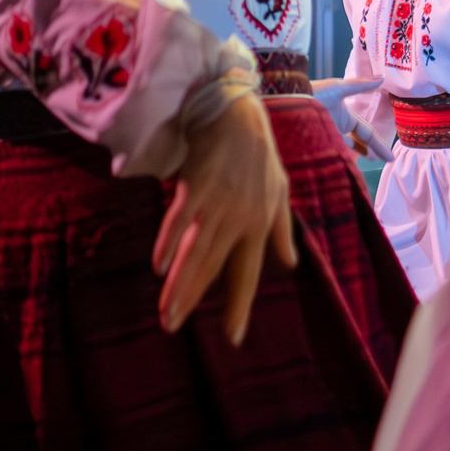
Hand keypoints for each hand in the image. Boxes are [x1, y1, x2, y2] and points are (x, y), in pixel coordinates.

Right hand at [151, 96, 296, 344]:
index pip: (247, 274)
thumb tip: (291, 264)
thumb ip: (281, 231)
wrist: (237, 113)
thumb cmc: (258, 155)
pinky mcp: (196, 184)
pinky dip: (169, 242)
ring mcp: (217, 202)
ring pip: (195, 252)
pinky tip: (159, 267)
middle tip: (172, 328)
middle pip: (212, 267)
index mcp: (259, 225)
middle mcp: (239, 219)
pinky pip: (179, 219)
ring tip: (166, 313)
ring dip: (179, 284)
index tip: (233, 337)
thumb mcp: (280, 193)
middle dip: (192, 299)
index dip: (239, 305)